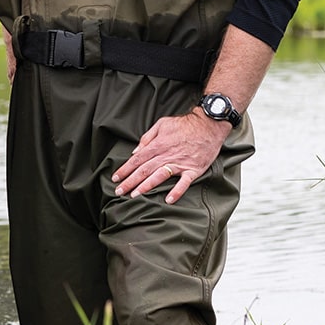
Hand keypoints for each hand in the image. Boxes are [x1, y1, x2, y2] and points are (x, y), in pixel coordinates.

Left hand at [113, 110, 228, 202]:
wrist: (209, 124)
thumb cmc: (185, 124)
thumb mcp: (162, 124)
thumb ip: (147, 138)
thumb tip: (135, 151)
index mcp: (158, 145)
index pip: (137, 160)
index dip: (125, 170)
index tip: (115, 178)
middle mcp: (166, 155)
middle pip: (144, 170)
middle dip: (130, 181)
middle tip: (118, 192)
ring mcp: (180, 163)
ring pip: (159, 176)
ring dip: (146, 186)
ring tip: (134, 195)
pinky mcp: (193, 169)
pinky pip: (184, 183)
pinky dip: (176, 191)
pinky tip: (168, 200)